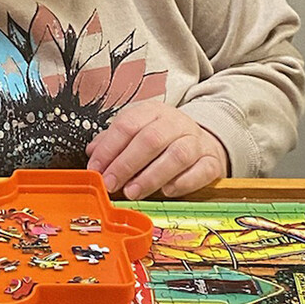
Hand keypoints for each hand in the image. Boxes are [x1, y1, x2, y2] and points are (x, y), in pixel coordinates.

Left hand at [86, 102, 227, 199]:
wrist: (202, 141)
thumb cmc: (163, 139)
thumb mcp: (137, 131)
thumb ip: (113, 140)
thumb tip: (93, 152)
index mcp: (153, 111)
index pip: (128, 125)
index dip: (109, 148)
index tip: (96, 169)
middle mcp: (176, 123)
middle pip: (150, 139)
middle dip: (126, 164)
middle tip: (111, 184)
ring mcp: (196, 141)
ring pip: (176, 155)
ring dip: (151, 177)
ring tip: (132, 192)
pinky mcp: (211, 161)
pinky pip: (200, 171)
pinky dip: (182, 183)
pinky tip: (166, 191)